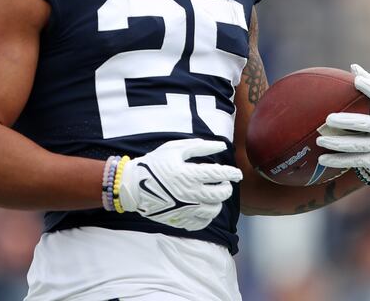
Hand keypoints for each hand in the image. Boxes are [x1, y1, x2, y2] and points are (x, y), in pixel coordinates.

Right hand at [118, 138, 242, 230]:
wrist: (133, 186)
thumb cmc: (154, 164)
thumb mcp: (175, 149)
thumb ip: (200, 147)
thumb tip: (221, 146)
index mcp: (190, 174)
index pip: (220, 174)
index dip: (232, 173)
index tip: (237, 173)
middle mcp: (191, 194)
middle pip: (220, 194)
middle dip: (227, 188)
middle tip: (225, 184)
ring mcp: (186, 209)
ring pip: (214, 210)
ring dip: (218, 202)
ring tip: (214, 195)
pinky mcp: (180, 220)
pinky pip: (202, 222)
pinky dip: (207, 216)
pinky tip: (204, 208)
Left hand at [316, 64, 369, 184]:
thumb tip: (353, 66)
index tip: (356, 81)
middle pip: (367, 125)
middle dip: (347, 122)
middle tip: (328, 118)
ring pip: (358, 145)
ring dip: (338, 143)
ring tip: (319, 140)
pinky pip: (354, 160)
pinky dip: (338, 160)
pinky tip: (322, 159)